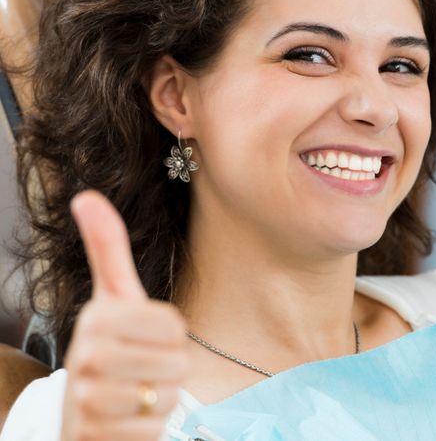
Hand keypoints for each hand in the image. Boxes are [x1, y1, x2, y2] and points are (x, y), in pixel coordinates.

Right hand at [61, 191, 189, 440]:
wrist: (81, 413)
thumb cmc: (110, 349)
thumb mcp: (112, 299)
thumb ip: (106, 248)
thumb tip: (86, 195)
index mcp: (97, 318)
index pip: (174, 325)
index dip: (170, 336)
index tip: (145, 338)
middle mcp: (86, 357)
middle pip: (177, 362)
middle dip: (168, 371)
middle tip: (142, 370)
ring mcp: (89, 400)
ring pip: (167, 397)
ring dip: (159, 401)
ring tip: (134, 395)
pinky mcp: (96, 436)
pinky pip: (154, 431)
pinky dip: (148, 430)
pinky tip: (127, 421)